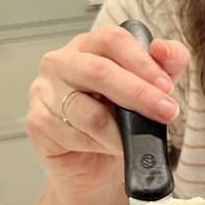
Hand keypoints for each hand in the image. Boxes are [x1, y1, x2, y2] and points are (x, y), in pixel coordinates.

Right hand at [26, 27, 189, 196]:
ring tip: (138, 138)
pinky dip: (101, 144)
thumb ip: (167, 64)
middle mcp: (62, 62)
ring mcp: (44, 91)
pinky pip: (75, 134)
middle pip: (99, 71)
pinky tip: (111, 147)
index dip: (142, 61)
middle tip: (165, 111)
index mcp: (89, 45)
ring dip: (121, 129)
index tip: (166, 85)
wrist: (97, 166)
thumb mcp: (152, 89)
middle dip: (138, 94)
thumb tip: (163, 49)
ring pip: (88, 110)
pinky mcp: (37, 122)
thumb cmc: (120, 120)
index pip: (113, 39)